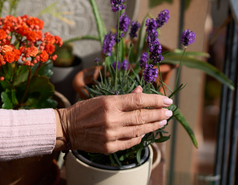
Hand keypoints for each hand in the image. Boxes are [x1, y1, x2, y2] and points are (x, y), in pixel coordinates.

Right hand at [55, 86, 172, 153]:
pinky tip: (146, 132)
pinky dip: (140, 137)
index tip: (167, 100)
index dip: (156, 100)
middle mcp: (112, 119)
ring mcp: (110, 134)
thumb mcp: (104, 98)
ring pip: (139, 130)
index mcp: (110, 103)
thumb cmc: (85, 110)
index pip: (139, 100)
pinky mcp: (108, 146)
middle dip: (159, 114)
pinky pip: (130, 142)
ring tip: (162, 122)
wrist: (67, 128)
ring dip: (153, 126)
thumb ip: (124, 97)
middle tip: (169, 112)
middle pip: (142, 116)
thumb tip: (141, 91)